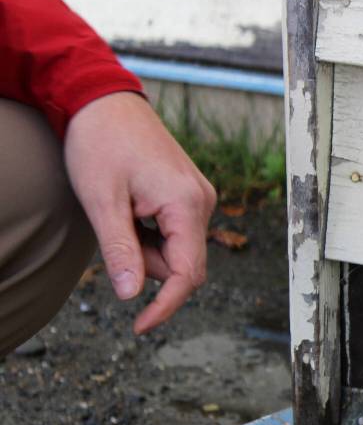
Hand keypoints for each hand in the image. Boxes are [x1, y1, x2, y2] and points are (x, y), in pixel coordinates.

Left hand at [64, 92, 215, 333]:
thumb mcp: (102, 201)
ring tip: (118, 212)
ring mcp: (198, 197)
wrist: (101, 98)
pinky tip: (129, 207)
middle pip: (182, 264)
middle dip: (145, 264)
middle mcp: (203, 202)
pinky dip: (149, 233)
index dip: (164, 306)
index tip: (139, 327)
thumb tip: (131, 296)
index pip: (187, 274)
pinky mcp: (188, 193)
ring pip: (177, 249)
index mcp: (187, 205)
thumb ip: (121, 251)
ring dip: (145, 247)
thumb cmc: (99, 143)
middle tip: (111, 232)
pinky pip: (175, 231)